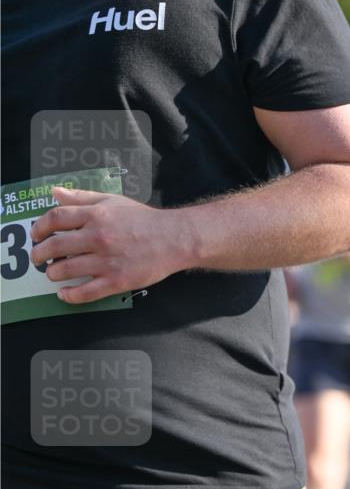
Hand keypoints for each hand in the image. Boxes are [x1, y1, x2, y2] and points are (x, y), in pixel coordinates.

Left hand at [30, 187, 182, 303]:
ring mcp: (106, 261)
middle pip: (55, 246)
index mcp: (96, 215)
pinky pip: (86, 292)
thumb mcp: (113, 201)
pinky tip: (64, 294)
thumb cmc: (144, 220)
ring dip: (52, 273)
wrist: (174, 239)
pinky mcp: (116, 281)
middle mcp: (98, 237)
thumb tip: (55, 193)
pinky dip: (70, 296)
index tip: (36, 235)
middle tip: (37, 258)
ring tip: (52, 273)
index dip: (39, 227)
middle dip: (39, 254)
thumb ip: (83, 197)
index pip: (56, 218)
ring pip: (66, 270)